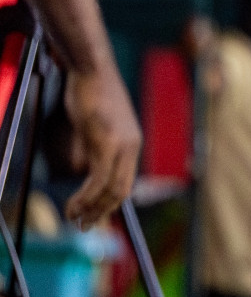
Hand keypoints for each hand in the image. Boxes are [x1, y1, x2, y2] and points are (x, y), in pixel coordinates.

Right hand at [62, 68, 140, 226]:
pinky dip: (86, 197)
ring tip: (74, 219)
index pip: (126, 182)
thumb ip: (97, 146)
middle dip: (102, 212)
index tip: (94, 216)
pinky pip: (98, 180)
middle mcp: (132, 145)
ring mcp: (121, 145)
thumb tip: (86, 166)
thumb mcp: (98, 125)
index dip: (110, 203)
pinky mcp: (106, 143)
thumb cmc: (91, 93)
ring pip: (111, 189)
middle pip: (122, 191)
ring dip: (92, 209)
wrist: (92, 70)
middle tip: (84, 226)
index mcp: (132, 142)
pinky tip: (73, 205)